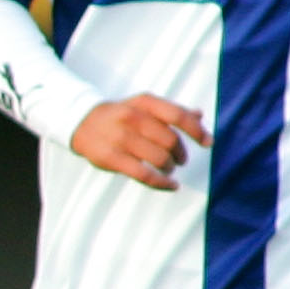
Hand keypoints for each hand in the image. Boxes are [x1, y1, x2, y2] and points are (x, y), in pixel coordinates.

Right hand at [70, 94, 209, 190]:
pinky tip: (170, 185)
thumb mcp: (143, 106)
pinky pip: (144, 174)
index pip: (178, 115)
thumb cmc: (119, 115)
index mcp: (144, 103)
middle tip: (179, 161)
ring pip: (160, 158)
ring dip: (170, 167)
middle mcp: (133, 118)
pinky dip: (162, 183)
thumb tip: (199, 115)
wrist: (81, 122)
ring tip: (168, 169)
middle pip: (170, 140)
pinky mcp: (112, 158)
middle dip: (180, 154)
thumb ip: (170, 111)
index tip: (208, 143)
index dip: (197, 131)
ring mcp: (121, 138)